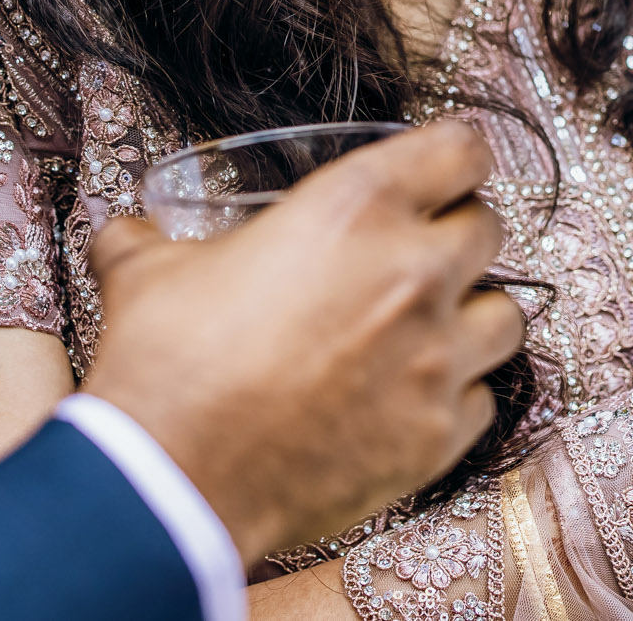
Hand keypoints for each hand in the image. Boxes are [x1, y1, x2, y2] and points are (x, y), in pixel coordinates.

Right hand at [81, 121, 525, 566]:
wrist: (171, 483)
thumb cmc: (166, 367)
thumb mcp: (149, 272)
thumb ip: (151, 237)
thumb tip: (127, 231)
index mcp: (356, 207)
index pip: (461, 148)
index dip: (454, 155)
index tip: (445, 168)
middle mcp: (414, 273)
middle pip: (489, 228)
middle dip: (458, 235)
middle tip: (419, 254)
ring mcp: (435, 358)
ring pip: (506, 315)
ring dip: (473, 314)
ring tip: (429, 327)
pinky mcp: (438, 435)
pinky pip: (482, 399)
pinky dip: (456, 395)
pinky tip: (411, 397)